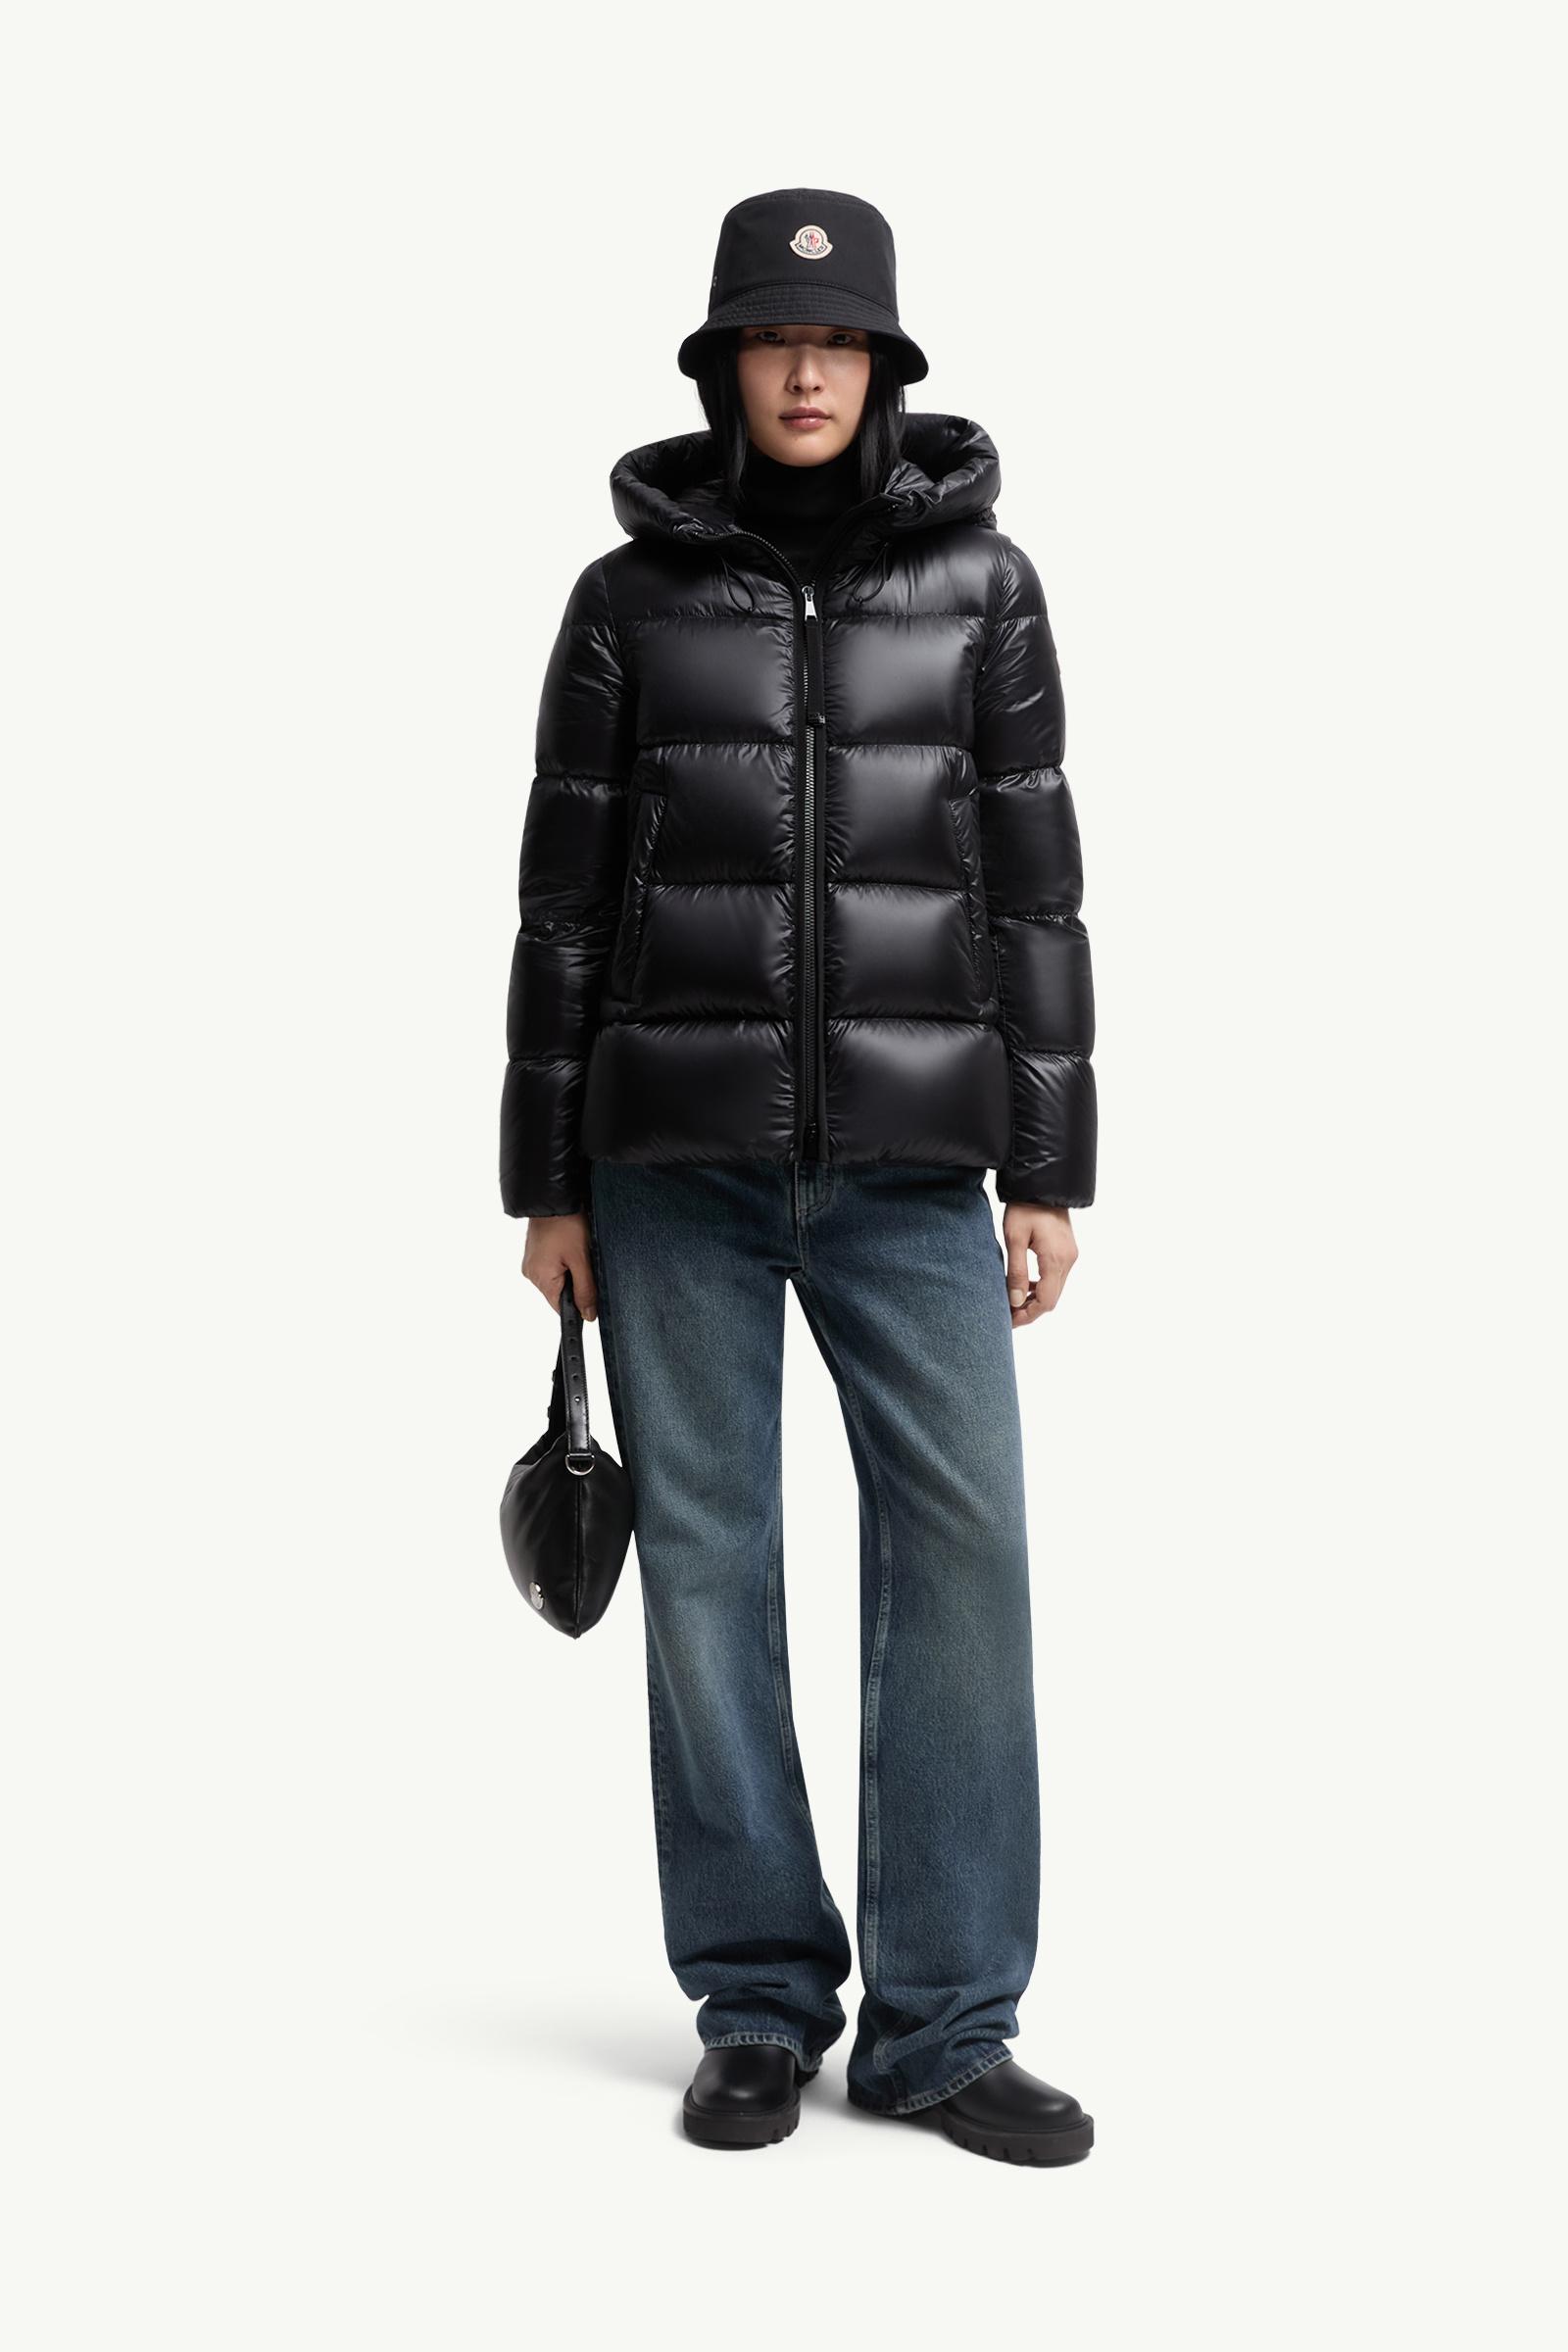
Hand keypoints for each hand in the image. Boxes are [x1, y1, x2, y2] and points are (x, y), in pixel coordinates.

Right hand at [521, 1211, 597, 1318]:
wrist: (554, 1198)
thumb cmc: (566, 1225)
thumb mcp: (581, 1260)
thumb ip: (585, 1290)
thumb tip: (588, 1316)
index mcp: (540, 1278)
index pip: (560, 1308)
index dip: (577, 1304)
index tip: (590, 1292)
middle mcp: (531, 1273)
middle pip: (558, 1294)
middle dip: (574, 1284)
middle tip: (583, 1262)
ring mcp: (531, 1263)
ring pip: (555, 1280)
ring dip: (569, 1272)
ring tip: (574, 1252)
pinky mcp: (534, 1254)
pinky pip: (550, 1267)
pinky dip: (562, 1263)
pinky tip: (568, 1248)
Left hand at [1002, 1203, 1077, 1326]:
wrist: (1041, 1184)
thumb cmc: (1024, 1208)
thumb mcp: (1014, 1238)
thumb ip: (1016, 1272)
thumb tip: (1015, 1301)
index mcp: (1055, 1260)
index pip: (1046, 1301)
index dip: (1028, 1315)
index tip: (1009, 1321)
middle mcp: (1068, 1260)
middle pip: (1052, 1299)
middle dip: (1031, 1311)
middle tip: (1008, 1316)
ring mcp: (1070, 1256)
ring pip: (1055, 1290)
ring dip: (1036, 1300)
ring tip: (1013, 1302)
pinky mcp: (1068, 1251)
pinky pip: (1057, 1278)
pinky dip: (1042, 1287)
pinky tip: (1026, 1285)